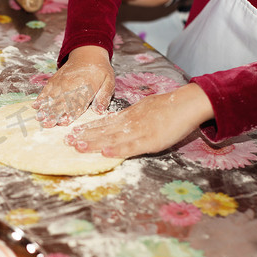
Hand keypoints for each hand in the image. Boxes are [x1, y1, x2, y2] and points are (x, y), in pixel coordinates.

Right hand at [33, 46, 114, 127]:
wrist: (88, 53)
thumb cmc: (99, 70)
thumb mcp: (109, 81)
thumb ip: (104, 96)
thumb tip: (100, 111)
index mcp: (86, 87)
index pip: (77, 103)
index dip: (70, 113)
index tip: (63, 122)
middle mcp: (71, 85)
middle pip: (62, 102)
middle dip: (54, 114)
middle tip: (47, 124)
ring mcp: (61, 82)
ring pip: (52, 97)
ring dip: (45, 108)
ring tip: (39, 117)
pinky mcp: (55, 80)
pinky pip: (47, 90)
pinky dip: (41, 98)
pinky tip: (36, 105)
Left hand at [65, 83, 213, 157]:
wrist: (188, 103)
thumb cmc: (168, 106)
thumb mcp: (144, 108)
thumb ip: (129, 117)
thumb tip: (115, 122)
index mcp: (129, 116)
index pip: (104, 123)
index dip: (88, 129)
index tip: (73, 133)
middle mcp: (130, 123)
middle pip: (104, 131)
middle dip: (85, 137)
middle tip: (68, 141)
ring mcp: (140, 131)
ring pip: (114, 138)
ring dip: (95, 143)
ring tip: (79, 146)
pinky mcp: (151, 140)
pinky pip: (132, 146)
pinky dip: (119, 150)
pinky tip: (106, 153)